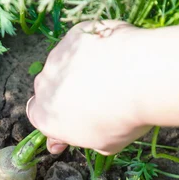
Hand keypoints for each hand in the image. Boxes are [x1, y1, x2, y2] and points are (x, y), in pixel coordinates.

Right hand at [26, 20, 151, 154]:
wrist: (141, 77)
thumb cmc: (123, 119)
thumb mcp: (105, 144)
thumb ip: (84, 139)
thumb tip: (73, 138)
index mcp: (46, 117)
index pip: (37, 115)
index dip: (55, 117)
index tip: (74, 121)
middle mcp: (44, 85)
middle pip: (48, 88)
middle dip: (66, 92)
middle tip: (95, 97)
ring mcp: (57, 56)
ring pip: (63, 63)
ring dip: (78, 69)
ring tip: (110, 74)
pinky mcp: (74, 34)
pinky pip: (80, 43)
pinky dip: (93, 49)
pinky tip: (114, 55)